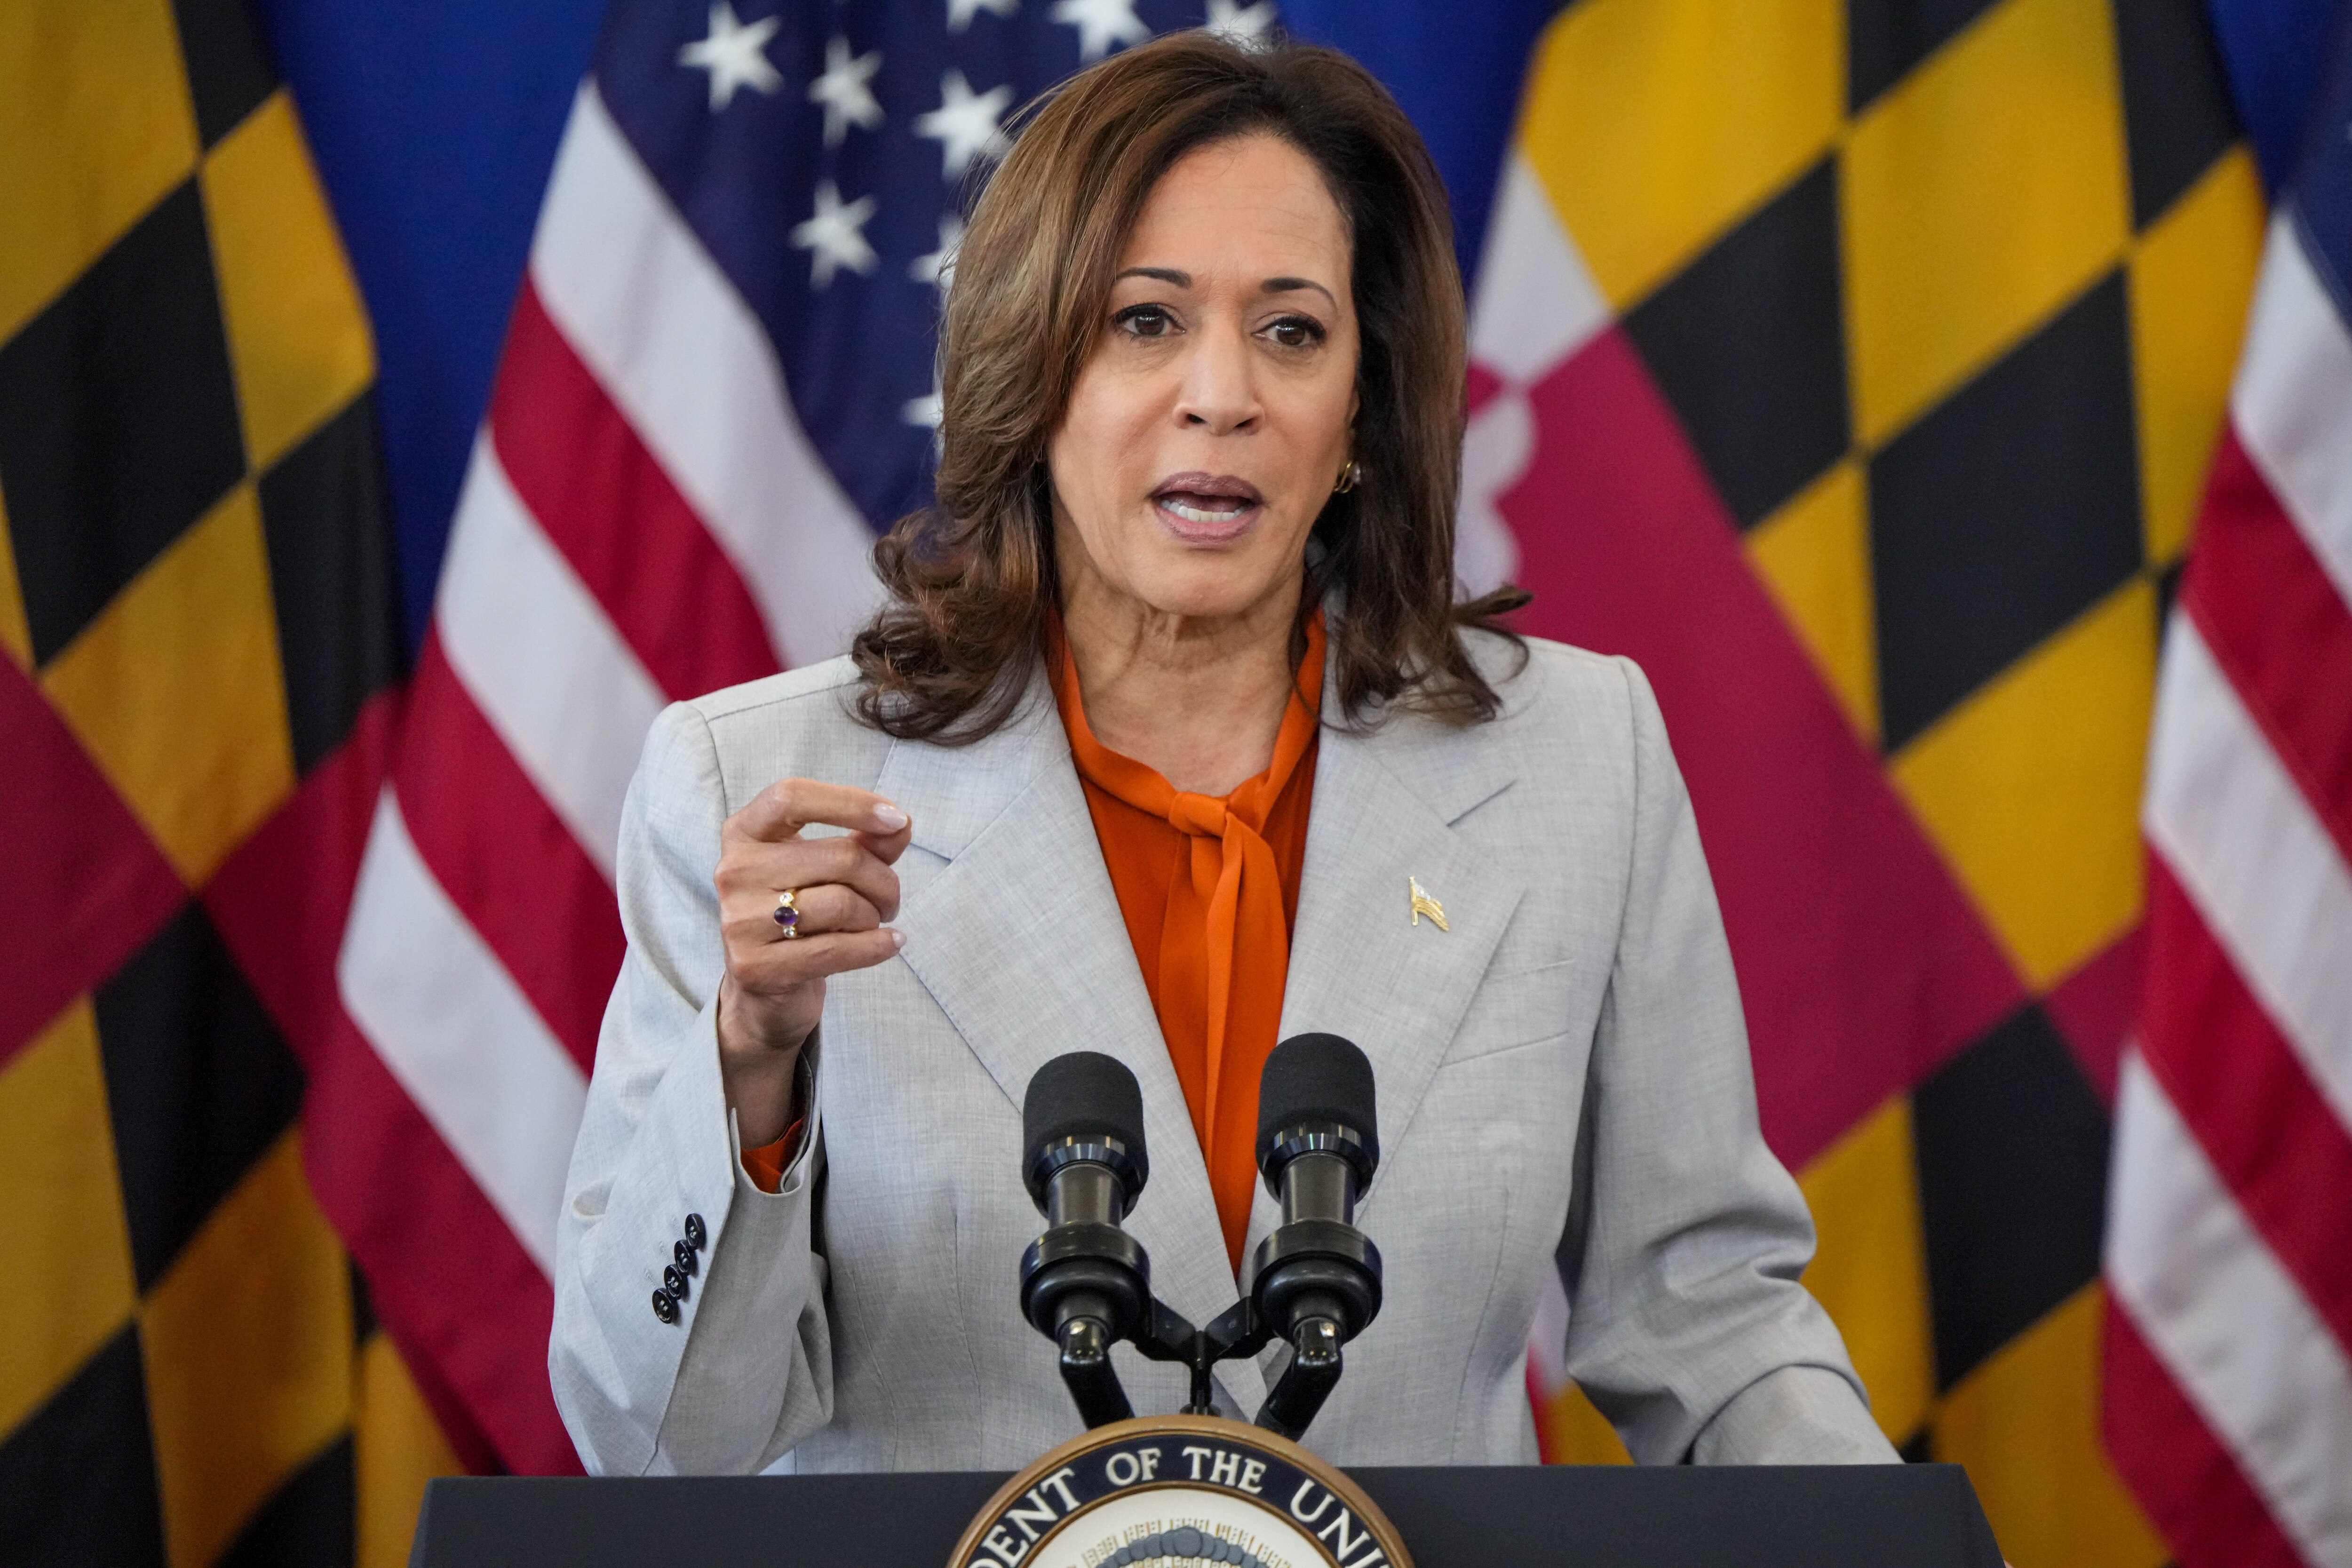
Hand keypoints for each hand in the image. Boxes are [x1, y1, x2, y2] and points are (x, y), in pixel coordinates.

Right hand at [713, 780, 912, 1143]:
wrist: (766, 984)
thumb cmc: (802, 910)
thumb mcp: (829, 867)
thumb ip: (865, 841)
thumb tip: (901, 825)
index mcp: (743, 832)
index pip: (792, 796)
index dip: (851, 803)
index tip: (896, 820)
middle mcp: (733, 871)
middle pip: (840, 857)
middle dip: (884, 879)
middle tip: (890, 898)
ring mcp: (738, 921)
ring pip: (844, 903)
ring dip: (876, 915)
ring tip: (874, 922)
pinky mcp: (753, 966)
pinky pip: (837, 949)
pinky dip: (877, 946)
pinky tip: (891, 943)